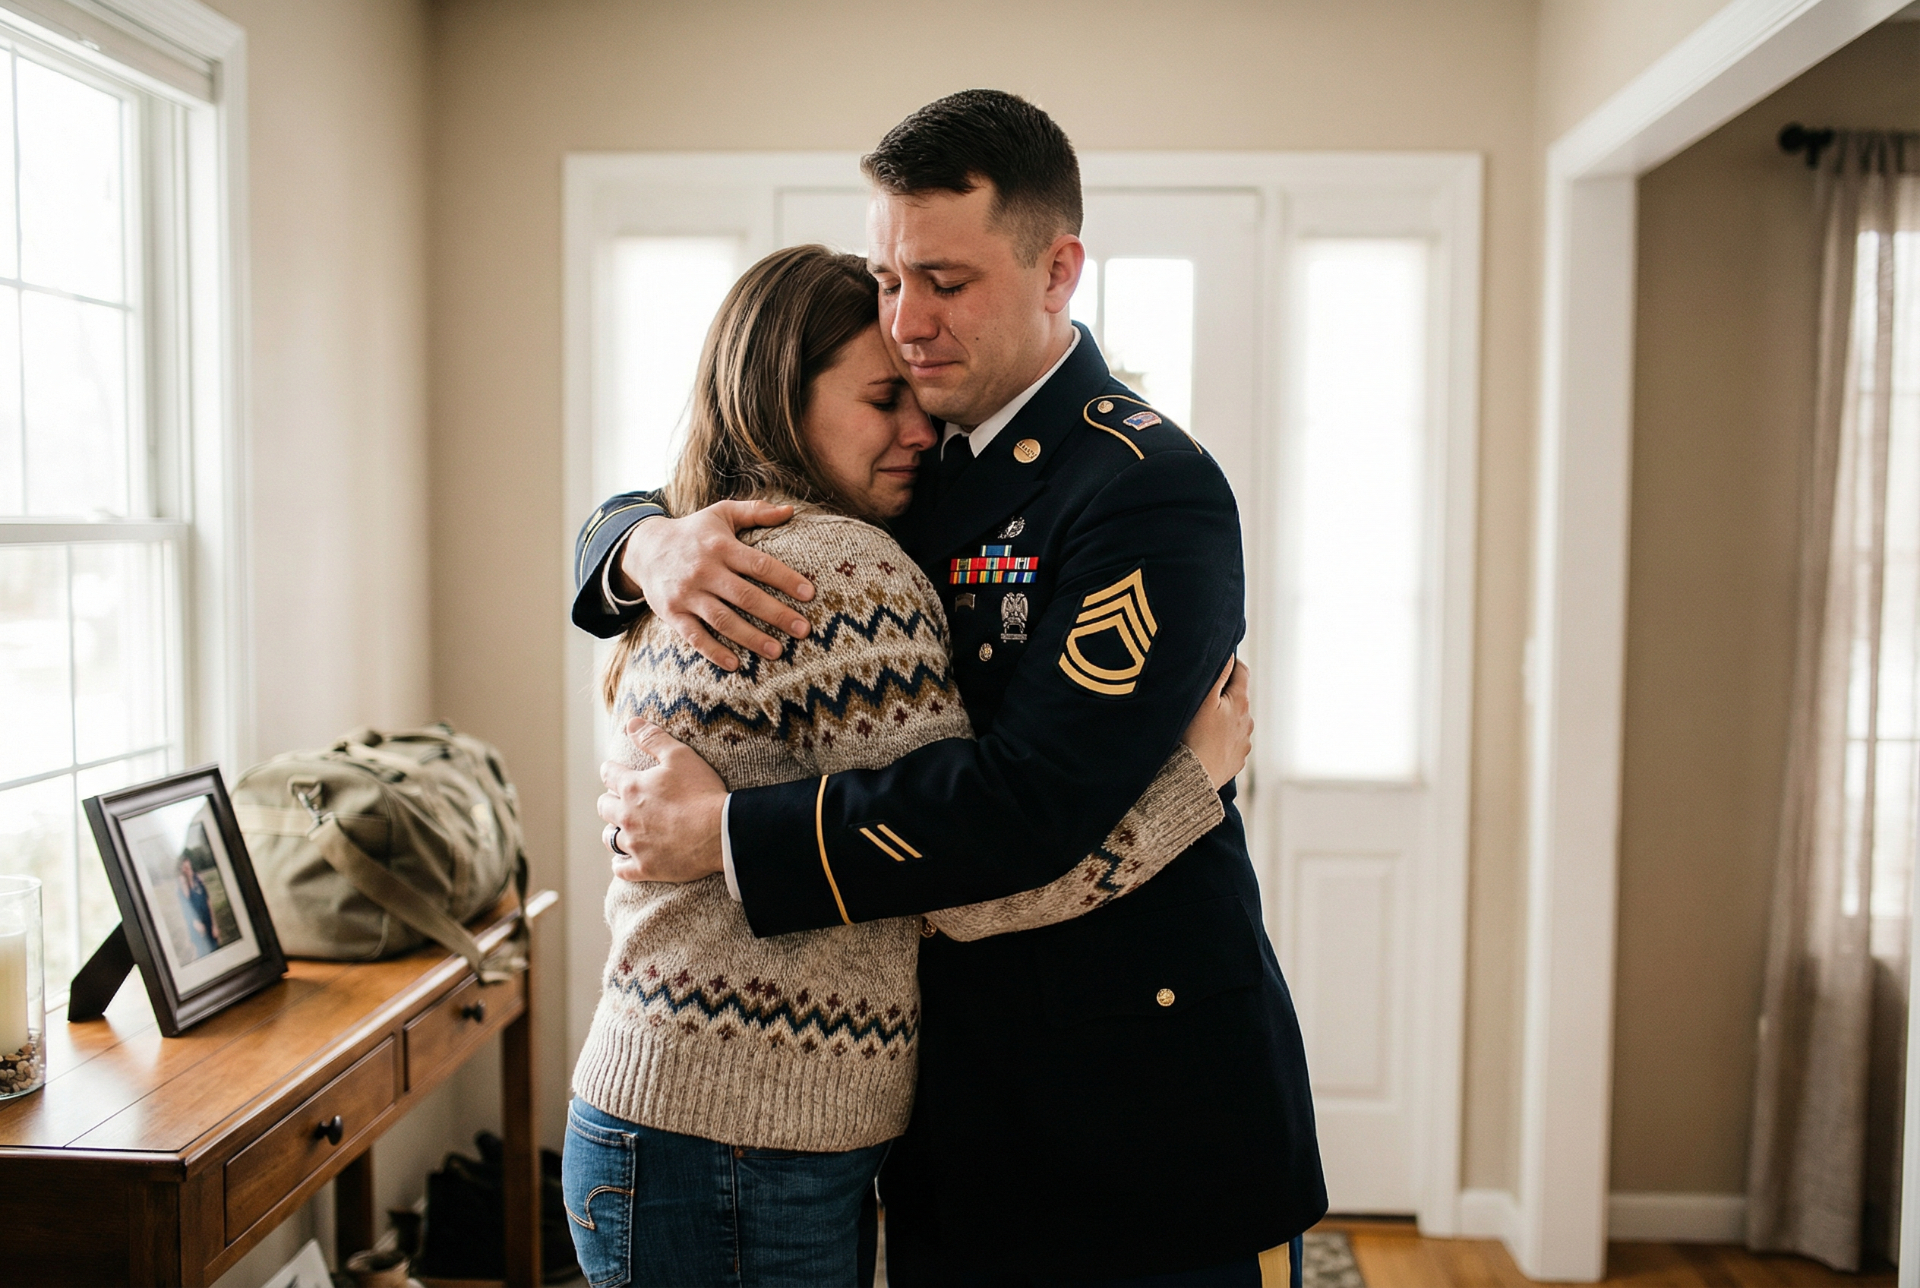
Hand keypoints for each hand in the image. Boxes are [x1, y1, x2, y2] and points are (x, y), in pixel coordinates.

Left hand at [598, 721, 727, 881]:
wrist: (721, 832)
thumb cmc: (702, 792)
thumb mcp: (680, 756)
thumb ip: (653, 738)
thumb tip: (630, 723)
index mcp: (632, 788)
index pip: (609, 775)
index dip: (612, 771)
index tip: (616, 771)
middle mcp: (627, 816)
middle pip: (605, 807)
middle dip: (610, 800)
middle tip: (621, 800)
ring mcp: (635, 844)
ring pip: (610, 838)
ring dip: (614, 831)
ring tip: (623, 828)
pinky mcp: (645, 867)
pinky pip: (622, 869)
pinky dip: (621, 863)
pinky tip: (624, 860)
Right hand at [618, 500, 814, 670]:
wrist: (643, 549)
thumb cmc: (693, 532)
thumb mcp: (721, 513)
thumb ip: (755, 511)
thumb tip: (791, 510)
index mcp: (721, 547)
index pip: (759, 564)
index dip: (785, 579)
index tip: (809, 594)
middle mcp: (704, 571)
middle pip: (746, 596)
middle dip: (777, 614)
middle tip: (804, 630)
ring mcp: (687, 594)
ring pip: (723, 620)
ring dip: (751, 638)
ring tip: (777, 652)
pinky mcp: (672, 613)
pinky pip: (695, 636)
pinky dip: (714, 652)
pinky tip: (736, 664)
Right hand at [1182, 657, 1252, 788]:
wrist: (1195, 777)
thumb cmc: (1194, 736)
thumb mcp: (1204, 700)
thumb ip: (1219, 676)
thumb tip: (1230, 655)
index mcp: (1240, 702)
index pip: (1242, 672)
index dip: (1231, 664)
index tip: (1219, 663)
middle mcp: (1247, 721)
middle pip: (1238, 698)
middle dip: (1224, 694)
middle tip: (1202, 696)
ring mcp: (1244, 742)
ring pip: (1235, 721)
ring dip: (1223, 718)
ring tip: (1201, 725)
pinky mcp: (1237, 759)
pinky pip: (1231, 743)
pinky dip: (1221, 739)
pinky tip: (1205, 744)